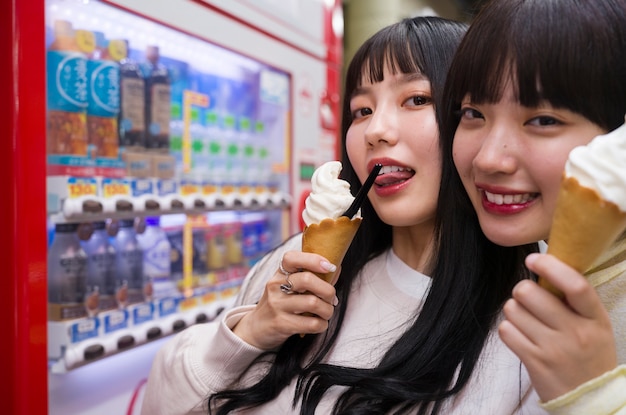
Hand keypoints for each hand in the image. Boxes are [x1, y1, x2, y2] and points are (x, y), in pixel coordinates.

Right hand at [232, 251, 338, 349]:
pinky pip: (312, 323)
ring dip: (328, 310)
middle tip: (331, 298)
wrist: (256, 328)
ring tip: (326, 312)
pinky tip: (319, 323)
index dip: (313, 259)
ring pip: (313, 303)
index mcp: (279, 273)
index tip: (329, 266)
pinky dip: (322, 325)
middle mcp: (276, 287)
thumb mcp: (288, 286)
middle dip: (328, 290)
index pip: (291, 258)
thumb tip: (336, 268)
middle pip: (308, 280)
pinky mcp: (282, 324)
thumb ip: (311, 277)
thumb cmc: (280, 303)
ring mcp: (277, 305)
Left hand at [498, 253, 616, 401]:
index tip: (534, 258)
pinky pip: (506, 330)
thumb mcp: (594, 325)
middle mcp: (575, 332)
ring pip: (513, 309)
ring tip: (527, 321)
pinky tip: (521, 335)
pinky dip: (509, 329)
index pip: (575, 285)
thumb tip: (544, 267)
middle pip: (530, 293)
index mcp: (595, 318)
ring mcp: (553, 349)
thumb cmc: (589, 354)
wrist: (591, 399)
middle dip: (523, 291)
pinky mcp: (534, 362)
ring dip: (514, 310)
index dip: (550, 266)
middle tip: (528, 299)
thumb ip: (573, 300)